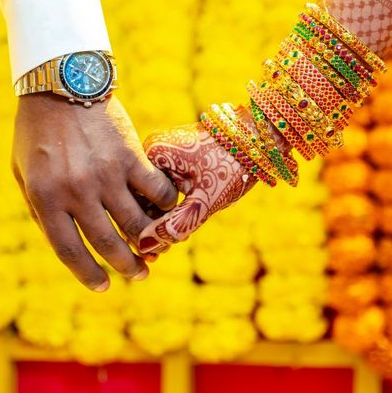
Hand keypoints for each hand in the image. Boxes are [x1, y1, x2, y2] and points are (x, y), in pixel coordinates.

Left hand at [12, 94, 178, 289]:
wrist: (61, 84)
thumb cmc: (36, 131)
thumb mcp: (23, 173)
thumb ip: (41, 209)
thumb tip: (65, 244)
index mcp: (45, 199)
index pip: (69, 251)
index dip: (88, 274)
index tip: (103, 286)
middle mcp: (76, 192)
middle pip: (107, 243)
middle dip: (126, 266)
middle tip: (137, 274)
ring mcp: (106, 175)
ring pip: (136, 223)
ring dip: (150, 243)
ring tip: (156, 252)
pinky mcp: (130, 156)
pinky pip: (155, 191)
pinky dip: (165, 205)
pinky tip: (167, 210)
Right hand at [137, 122, 256, 254]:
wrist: (257, 140)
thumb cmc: (232, 166)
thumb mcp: (204, 201)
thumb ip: (175, 225)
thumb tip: (144, 248)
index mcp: (152, 153)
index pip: (134, 199)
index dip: (144, 229)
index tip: (157, 253)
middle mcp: (151, 148)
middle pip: (139, 196)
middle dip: (151, 225)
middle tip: (162, 252)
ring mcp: (161, 151)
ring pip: (150, 193)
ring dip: (160, 216)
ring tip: (176, 237)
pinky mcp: (172, 155)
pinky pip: (161, 185)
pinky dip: (169, 204)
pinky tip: (182, 219)